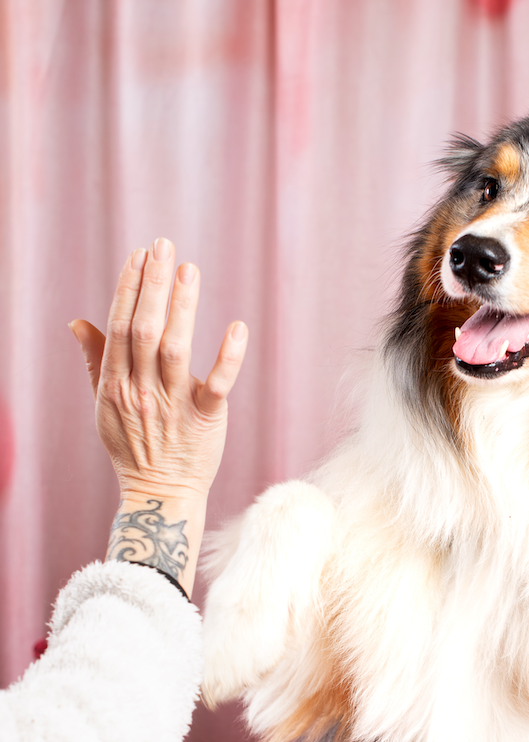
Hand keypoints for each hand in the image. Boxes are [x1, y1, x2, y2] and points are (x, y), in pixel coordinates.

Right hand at [70, 238, 247, 597]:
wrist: (159, 495)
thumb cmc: (134, 447)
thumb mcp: (106, 405)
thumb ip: (96, 361)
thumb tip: (78, 322)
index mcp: (117, 383)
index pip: (120, 326)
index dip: (129, 289)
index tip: (139, 255)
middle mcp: (142, 390)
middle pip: (144, 330)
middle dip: (152, 285)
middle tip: (164, 246)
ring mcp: (173, 405)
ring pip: (175, 349)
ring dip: (182, 308)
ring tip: (189, 270)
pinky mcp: (205, 421)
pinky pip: (217, 385)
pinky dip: (228, 357)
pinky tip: (237, 327)